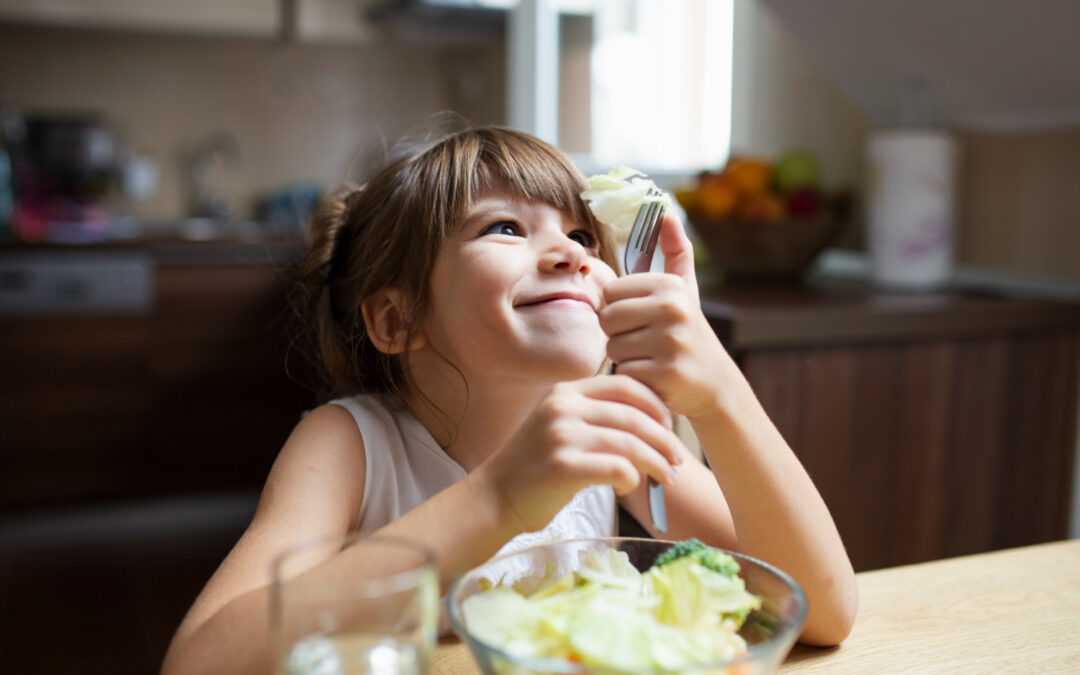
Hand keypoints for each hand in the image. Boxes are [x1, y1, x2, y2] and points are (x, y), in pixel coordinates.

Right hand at [478, 375, 687, 531]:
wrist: (493, 498)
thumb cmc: (534, 468)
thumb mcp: (559, 427)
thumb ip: (593, 418)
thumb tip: (649, 424)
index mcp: (565, 392)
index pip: (624, 384)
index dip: (655, 404)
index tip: (669, 425)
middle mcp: (563, 407)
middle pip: (633, 415)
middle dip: (664, 439)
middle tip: (679, 459)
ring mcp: (561, 436)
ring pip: (630, 443)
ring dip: (657, 463)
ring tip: (668, 478)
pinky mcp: (563, 467)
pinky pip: (617, 469)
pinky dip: (633, 479)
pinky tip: (630, 486)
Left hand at [600, 213, 738, 418]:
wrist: (715, 385)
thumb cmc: (688, 334)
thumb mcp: (685, 291)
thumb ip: (675, 252)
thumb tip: (667, 213)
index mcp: (670, 285)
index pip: (610, 293)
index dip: (619, 310)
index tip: (641, 320)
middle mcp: (673, 309)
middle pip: (607, 319)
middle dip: (618, 335)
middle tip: (644, 343)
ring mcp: (671, 342)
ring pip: (613, 347)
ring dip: (626, 358)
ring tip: (651, 359)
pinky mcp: (667, 373)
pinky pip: (624, 371)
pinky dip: (634, 377)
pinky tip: (655, 377)